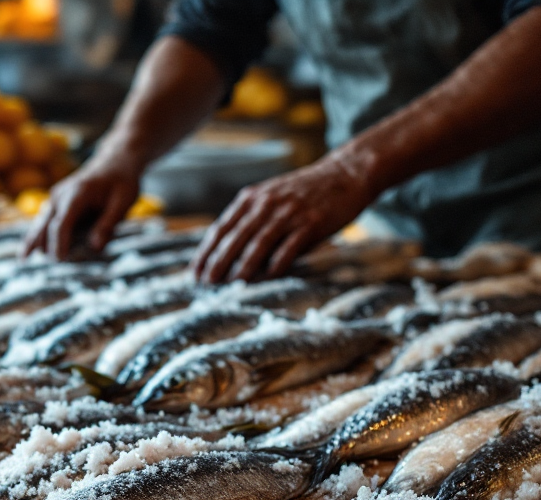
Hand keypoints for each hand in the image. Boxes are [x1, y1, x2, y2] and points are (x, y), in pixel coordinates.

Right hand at [21, 153, 140, 258]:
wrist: (115, 161)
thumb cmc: (121, 182)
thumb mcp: (123, 202)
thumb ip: (108, 224)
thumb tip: (94, 248)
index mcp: (76, 194)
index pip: (61, 223)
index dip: (59, 243)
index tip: (60, 261)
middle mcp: (60, 195)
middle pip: (44, 226)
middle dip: (48, 247)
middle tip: (58, 265)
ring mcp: (55, 198)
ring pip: (39, 225)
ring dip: (37, 243)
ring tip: (24, 259)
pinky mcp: (55, 203)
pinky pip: (42, 223)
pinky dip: (36, 237)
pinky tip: (25, 254)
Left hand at [192, 151, 377, 283]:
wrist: (345, 174)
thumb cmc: (304, 192)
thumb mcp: (270, 197)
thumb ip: (250, 219)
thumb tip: (228, 253)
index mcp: (251, 198)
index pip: (221, 228)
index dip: (206, 252)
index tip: (194, 272)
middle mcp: (266, 204)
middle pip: (235, 238)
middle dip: (218, 263)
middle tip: (206, 284)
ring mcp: (288, 213)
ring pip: (258, 245)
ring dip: (242, 268)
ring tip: (231, 285)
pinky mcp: (310, 223)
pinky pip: (288, 249)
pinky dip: (275, 266)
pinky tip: (266, 279)